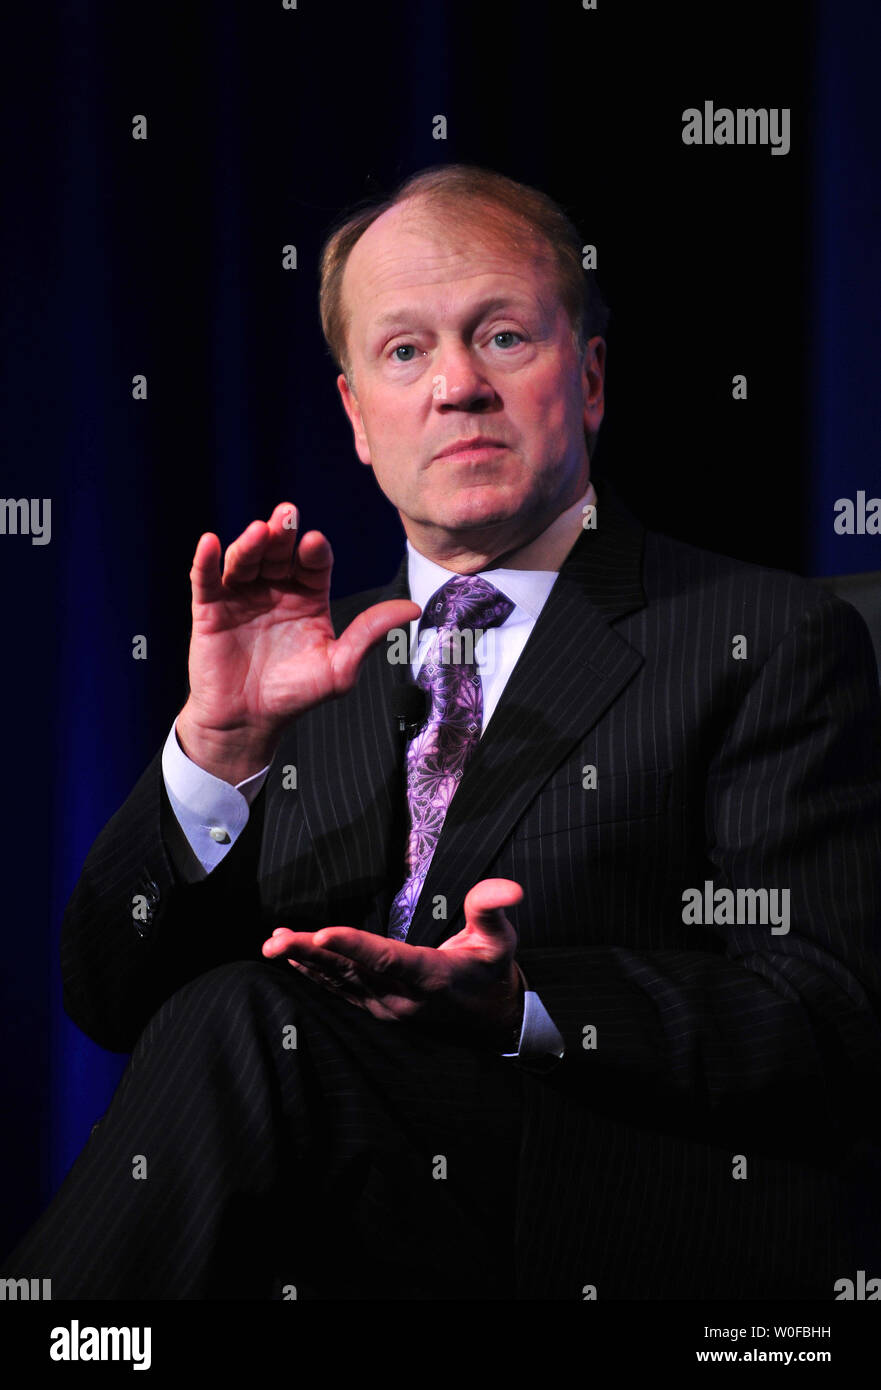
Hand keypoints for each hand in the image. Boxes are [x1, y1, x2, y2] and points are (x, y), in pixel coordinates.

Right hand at [175, 502, 420, 782]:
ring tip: (257, 533)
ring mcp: (242, 596)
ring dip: (249, 543)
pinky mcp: (210, 609)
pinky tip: (210, 543)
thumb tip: (413, 608)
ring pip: (245, 559)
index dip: (313, 550)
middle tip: (285, 515)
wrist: (248, 722)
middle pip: (279, 552)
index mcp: (308, 596)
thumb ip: (370, 633)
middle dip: (282, 533)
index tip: (314, 543)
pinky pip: (206, 579)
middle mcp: (276, 589)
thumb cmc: (295, 695)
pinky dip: (206, 560)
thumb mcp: (339, 667)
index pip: (313, 562)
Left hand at [261, 878, 525, 1049]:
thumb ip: (492, 910)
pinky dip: (314, 973)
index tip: (322, 933)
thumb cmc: (492, 971)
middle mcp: (402, 997)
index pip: (387, 959)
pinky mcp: (377, 1007)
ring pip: (339, 982)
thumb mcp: (501, 940)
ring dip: (304, 962)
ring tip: (273, 943)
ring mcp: (386, 1006)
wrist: (491, 1018)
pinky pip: (340, 990)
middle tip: (276, 939)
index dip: (353, 946)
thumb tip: (508, 888)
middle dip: (311, 953)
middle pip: (350, 972)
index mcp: (431, 978)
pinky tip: (291, 957)